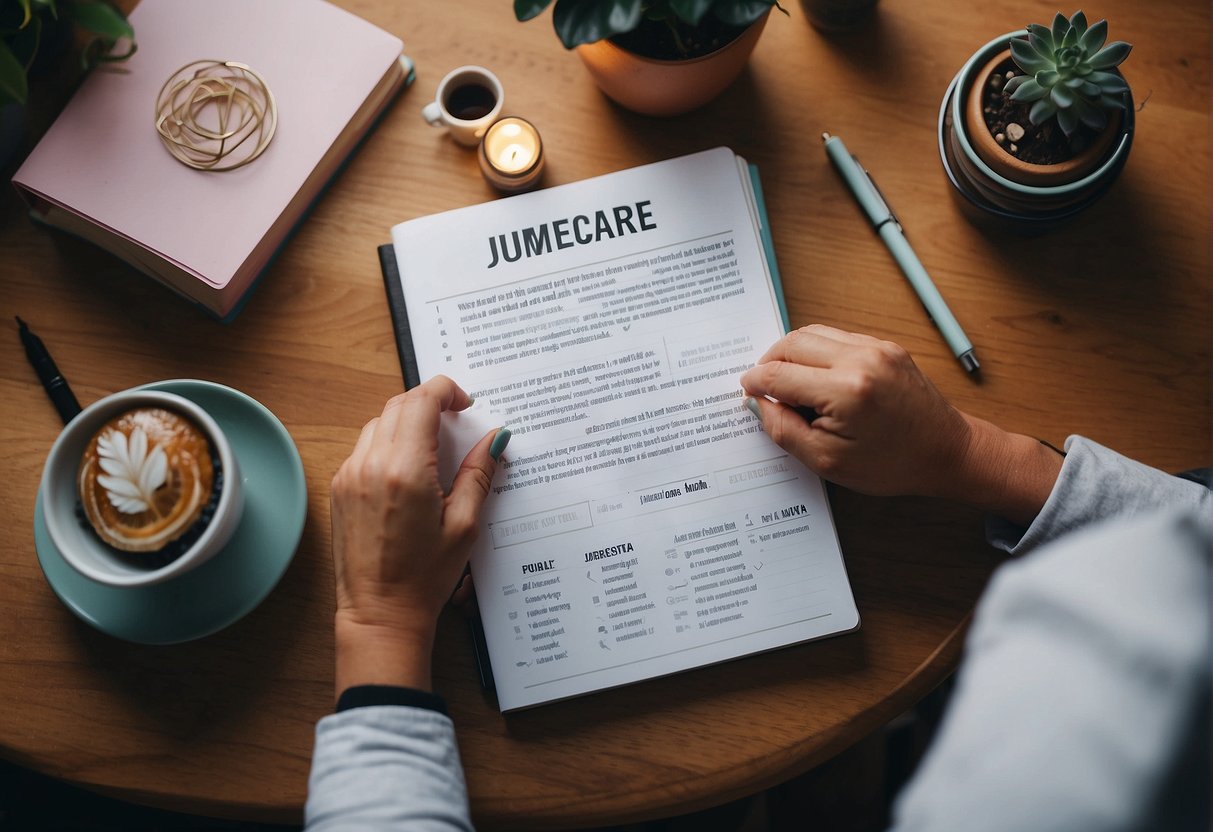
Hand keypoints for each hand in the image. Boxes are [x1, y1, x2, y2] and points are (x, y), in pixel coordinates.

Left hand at [329, 376, 507, 693]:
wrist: (379, 612)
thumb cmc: (424, 577)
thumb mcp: (464, 525)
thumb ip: (479, 474)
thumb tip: (495, 438)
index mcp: (406, 471)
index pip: (422, 401)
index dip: (446, 391)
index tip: (464, 403)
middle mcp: (371, 465)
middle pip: (398, 404)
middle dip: (429, 403)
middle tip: (455, 421)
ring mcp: (349, 475)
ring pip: (379, 422)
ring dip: (407, 421)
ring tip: (434, 447)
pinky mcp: (339, 488)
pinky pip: (364, 446)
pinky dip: (388, 442)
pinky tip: (409, 468)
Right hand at [740, 325, 1060, 522]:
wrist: (946, 453)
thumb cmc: (891, 465)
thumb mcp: (827, 461)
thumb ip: (784, 429)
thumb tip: (759, 402)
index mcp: (845, 391)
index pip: (779, 375)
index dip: (755, 384)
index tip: (745, 392)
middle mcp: (860, 359)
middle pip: (791, 344)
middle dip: (768, 363)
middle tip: (761, 387)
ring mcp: (876, 347)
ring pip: (812, 333)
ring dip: (790, 353)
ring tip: (785, 381)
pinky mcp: (885, 346)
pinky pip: (836, 337)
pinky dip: (815, 351)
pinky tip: (813, 376)